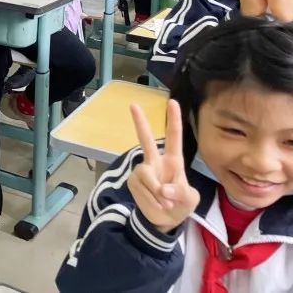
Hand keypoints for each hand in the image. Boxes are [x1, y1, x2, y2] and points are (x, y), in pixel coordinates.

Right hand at [127, 100, 198, 232]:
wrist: (164, 222)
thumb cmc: (181, 205)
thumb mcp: (190, 199)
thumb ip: (179, 192)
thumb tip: (163, 189)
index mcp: (173, 161)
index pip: (174, 138)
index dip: (174, 120)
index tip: (172, 102)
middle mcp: (155, 162)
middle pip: (146, 140)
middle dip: (140, 123)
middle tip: (133, 105)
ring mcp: (143, 171)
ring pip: (147, 176)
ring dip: (158, 194)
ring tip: (165, 205)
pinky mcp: (133, 182)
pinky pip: (143, 190)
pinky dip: (152, 202)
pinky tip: (156, 206)